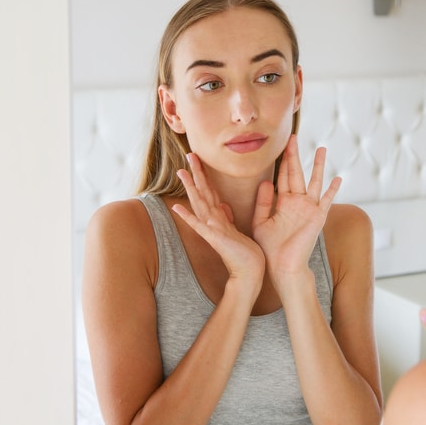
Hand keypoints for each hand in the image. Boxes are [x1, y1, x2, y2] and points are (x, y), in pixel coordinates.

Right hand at [172, 153, 264, 293]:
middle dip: (196, 172)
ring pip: (199, 203)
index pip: (210, 191)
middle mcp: (213, 220)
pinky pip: (199, 225)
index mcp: (220, 216)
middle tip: (189, 153)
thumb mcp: (235, 229)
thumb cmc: (244, 252)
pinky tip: (177, 207)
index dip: (204, 174)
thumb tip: (223, 205)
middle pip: (202, 192)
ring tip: (181, 171)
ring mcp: (211, 229)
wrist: (248, 271)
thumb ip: (227, 217)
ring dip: (190, 187)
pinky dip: (188, 216)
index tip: (198, 157)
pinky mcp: (214, 239)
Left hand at [252, 135, 340, 293]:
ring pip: (314, 181)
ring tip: (322, 149)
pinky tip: (337, 179)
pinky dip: (332, 190)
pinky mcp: (318, 217)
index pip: (282, 177)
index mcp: (283, 203)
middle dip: (295, 155)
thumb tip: (265, 181)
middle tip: (294, 137)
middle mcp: (297, 202)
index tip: (281, 144)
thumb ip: (262, 202)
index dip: (282, 161)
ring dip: (318, 165)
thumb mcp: (260, 222)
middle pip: (296, 173)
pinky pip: (326, 201)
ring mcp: (309, 209)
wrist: (281, 267)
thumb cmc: (269, 248)